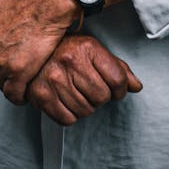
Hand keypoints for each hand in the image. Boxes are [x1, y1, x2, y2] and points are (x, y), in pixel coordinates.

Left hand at [0, 0, 73, 104]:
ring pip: (3, 84)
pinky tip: (27, 91)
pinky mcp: (18, 72)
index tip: (7, 60)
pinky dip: (21, 96)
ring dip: (14, 84)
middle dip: (4, 73)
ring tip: (26, 76)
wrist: (45, 4)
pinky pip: (15, 95)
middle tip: (19, 67)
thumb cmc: (23, 2)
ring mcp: (1, 63)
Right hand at [26, 34, 142, 125]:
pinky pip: (68, 120)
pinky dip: (70, 115)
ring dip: (85, 106)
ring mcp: (54, 79)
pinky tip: (65, 100)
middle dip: (101, 97)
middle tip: (90, 88)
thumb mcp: (93, 51)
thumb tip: (136, 86)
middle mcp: (70, 62)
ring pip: (86, 111)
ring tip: (76, 91)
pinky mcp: (41, 95)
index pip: (117, 79)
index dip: (120, 90)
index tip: (115, 90)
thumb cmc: (67, 51)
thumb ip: (117, 68)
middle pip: (102, 97)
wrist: (32, 52)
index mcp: (87, 48)